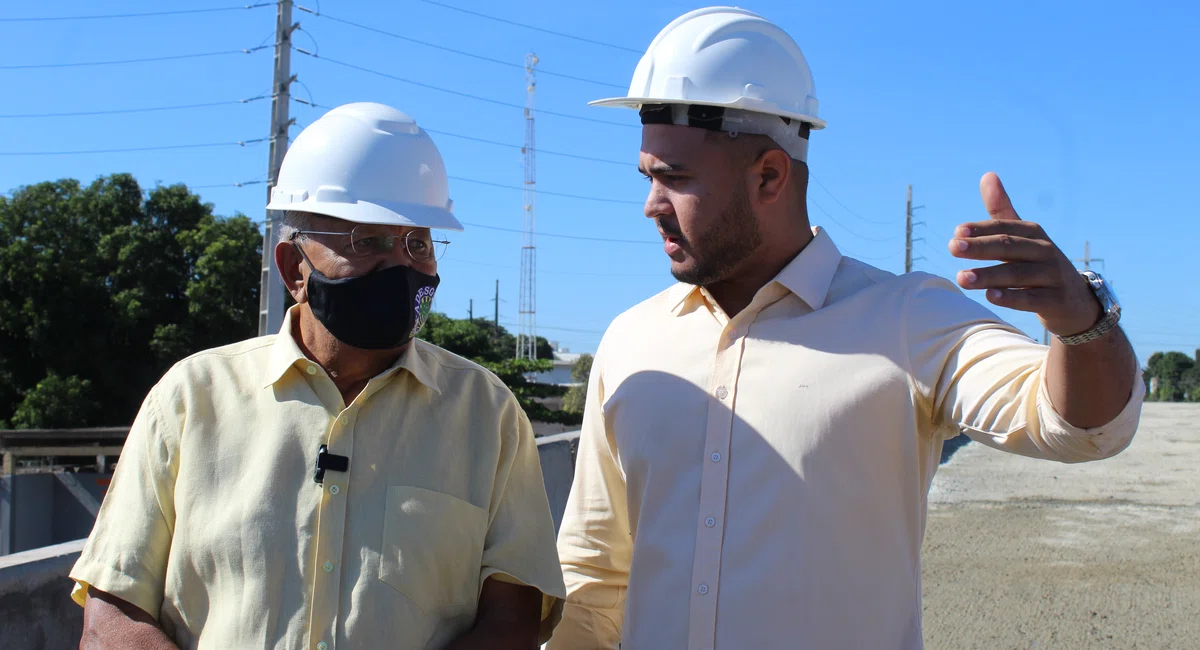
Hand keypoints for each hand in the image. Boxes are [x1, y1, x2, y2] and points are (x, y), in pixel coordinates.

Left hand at [948, 172, 1101, 336]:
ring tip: (961, 278)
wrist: (1075, 301)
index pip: (1005, 227)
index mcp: (1033, 233)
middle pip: (1010, 247)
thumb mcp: (1022, 237)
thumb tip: (987, 174)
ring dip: (989, 275)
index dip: (982, 229)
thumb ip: (1002, 211)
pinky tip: (990, 296)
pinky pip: (1032, 299)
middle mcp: (1045, 251)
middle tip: (952, 248)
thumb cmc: (1038, 264)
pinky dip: (1011, 298)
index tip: (957, 232)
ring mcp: (1053, 276)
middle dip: (981, 247)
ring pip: (1018, 274)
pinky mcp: (1056, 300)